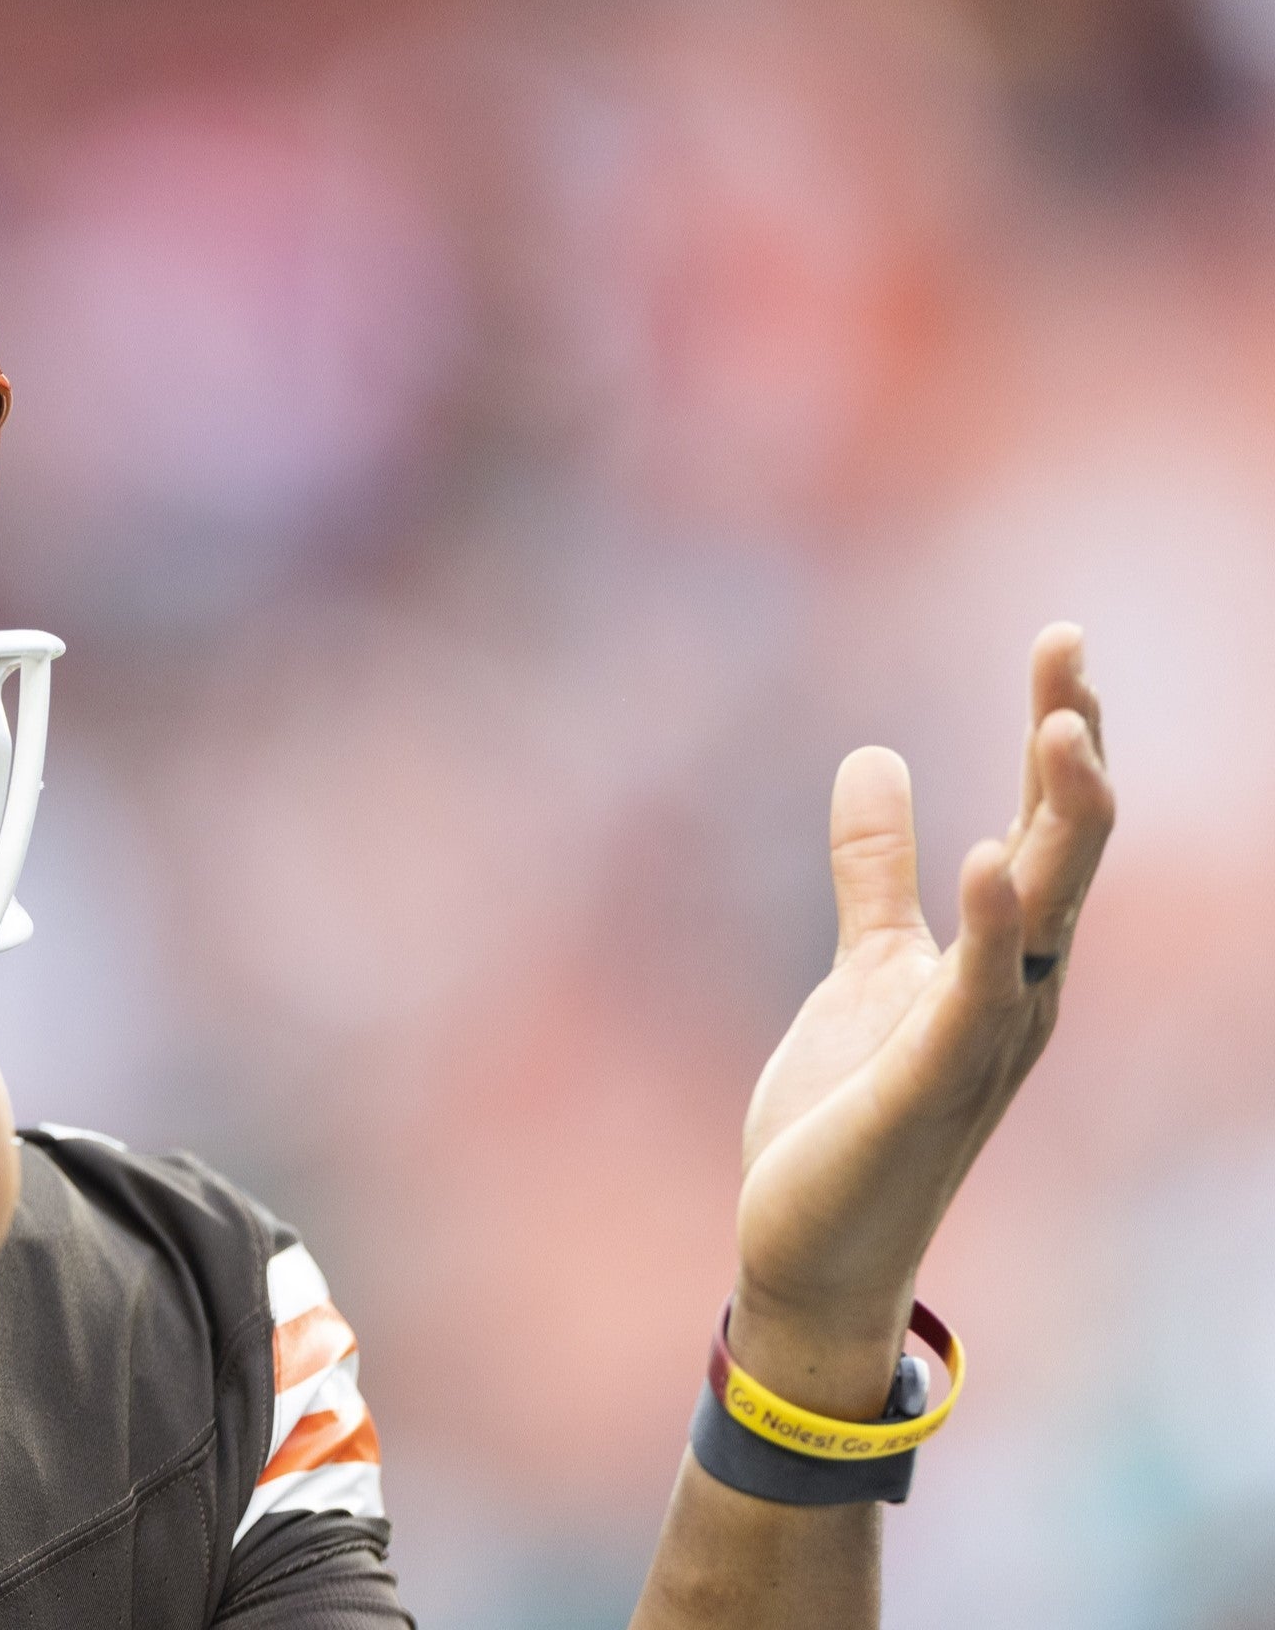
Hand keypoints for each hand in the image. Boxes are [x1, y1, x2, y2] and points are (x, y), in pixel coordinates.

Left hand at [726, 624, 1114, 1414]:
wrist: (812, 1245)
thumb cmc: (848, 1113)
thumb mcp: (866, 965)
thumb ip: (876, 870)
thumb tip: (877, 756)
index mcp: (1005, 958)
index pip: (1050, 826)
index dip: (1060, 734)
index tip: (1064, 641)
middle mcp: (1018, 992)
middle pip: (1068, 850)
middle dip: (1073, 751)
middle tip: (1070, 649)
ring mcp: (984, 1041)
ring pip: (1046, 914)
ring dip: (1059, 823)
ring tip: (1061, 728)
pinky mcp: (930, 1086)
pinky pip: (974, 996)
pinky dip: (989, 928)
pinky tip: (990, 859)